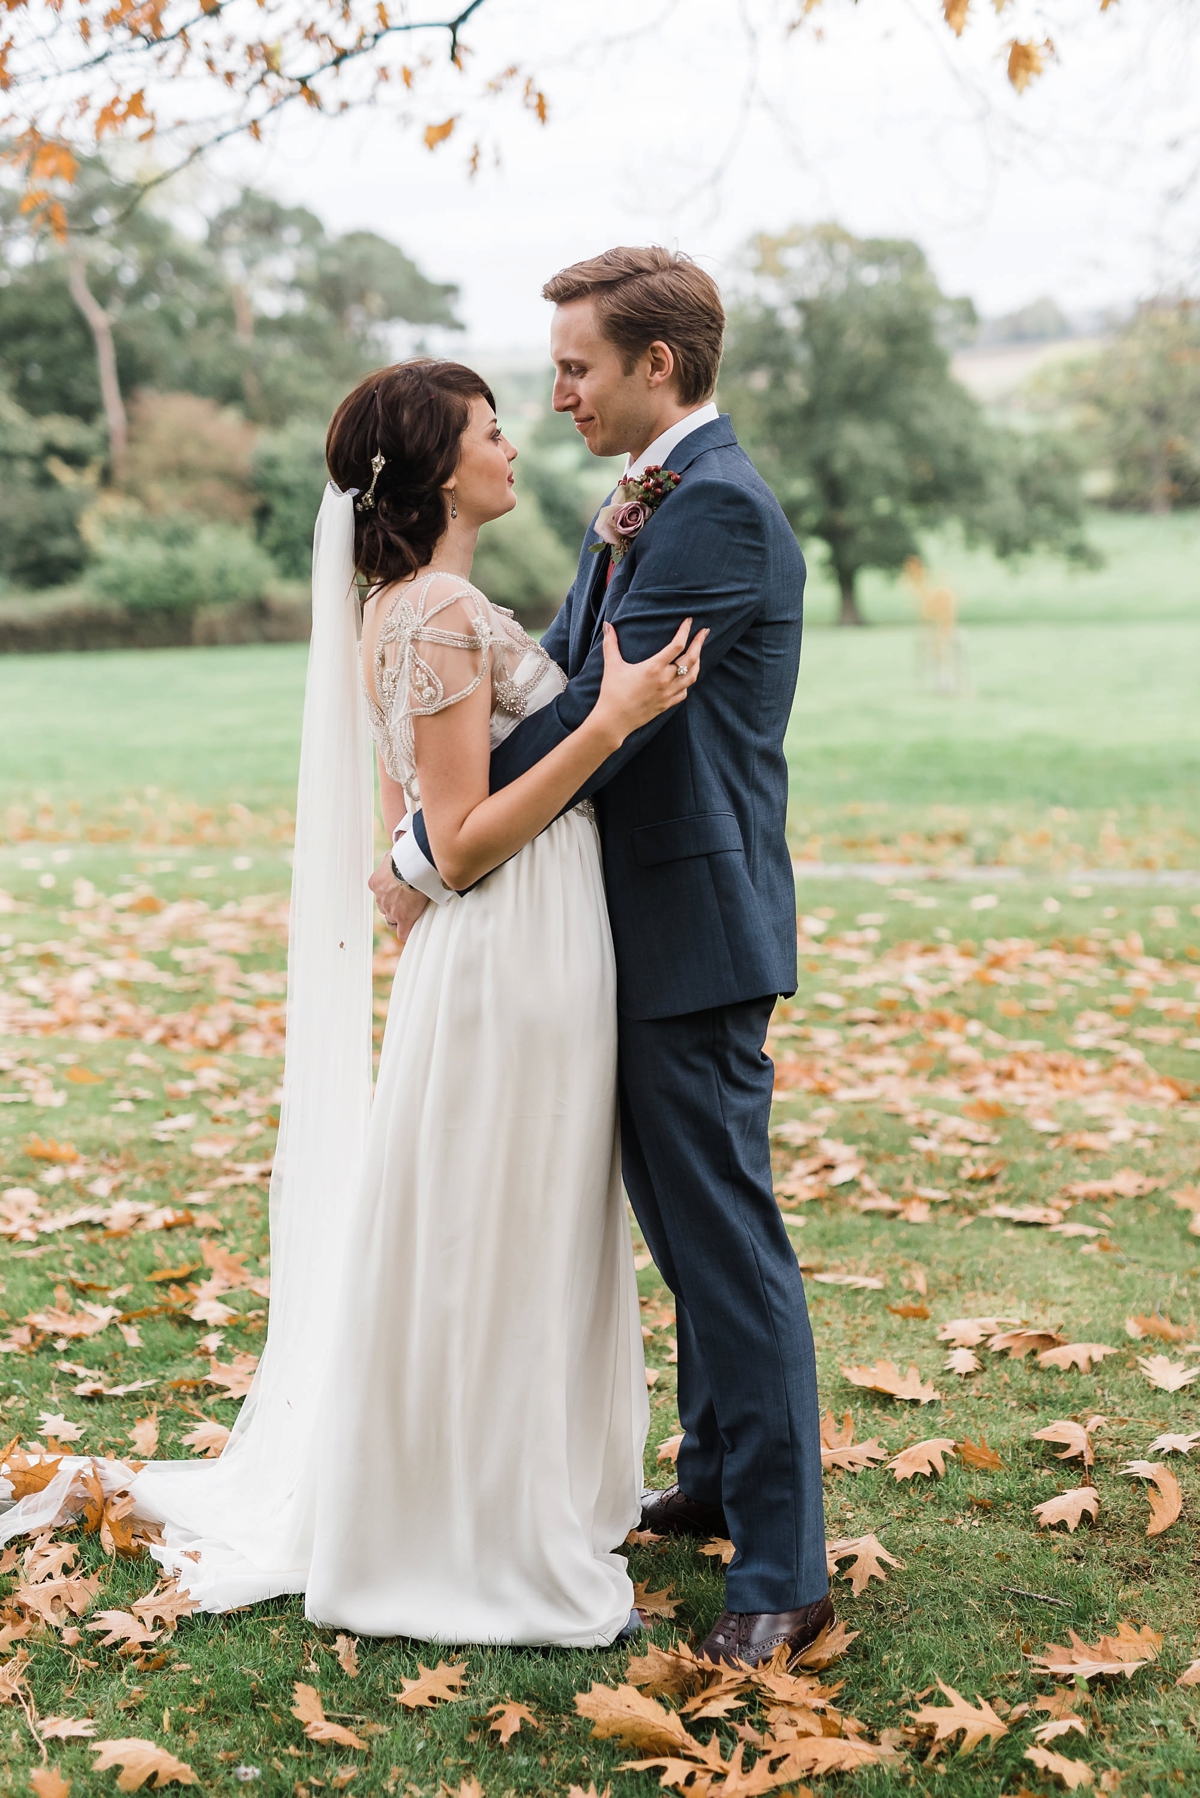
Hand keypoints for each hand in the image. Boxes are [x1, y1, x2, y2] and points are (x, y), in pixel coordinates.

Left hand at [368, 851, 429, 942]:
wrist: (412, 867)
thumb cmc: (406, 856)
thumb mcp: (394, 854)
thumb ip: (391, 857)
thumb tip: (393, 846)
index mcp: (375, 883)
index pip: (380, 892)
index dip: (390, 893)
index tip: (399, 891)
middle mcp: (380, 898)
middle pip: (385, 907)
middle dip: (394, 905)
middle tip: (408, 900)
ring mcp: (391, 910)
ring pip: (392, 920)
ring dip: (400, 917)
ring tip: (412, 913)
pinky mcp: (403, 919)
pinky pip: (403, 933)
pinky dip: (406, 932)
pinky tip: (412, 929)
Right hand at [593, 617, 709, 744]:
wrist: (614, 721)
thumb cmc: (612, 693)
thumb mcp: (612, 666)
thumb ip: (611, 644)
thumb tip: (607, 625)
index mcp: (654, 668)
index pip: (677, 645)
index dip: (685, 631)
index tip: (689, 621)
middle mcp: (665, 680)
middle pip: (691, 659)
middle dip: (699, 643)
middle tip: (704, 632)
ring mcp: (668, 693)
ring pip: (692, 676)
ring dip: (698, 662)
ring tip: (698, 652)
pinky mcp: (667, 704)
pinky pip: (684, 692)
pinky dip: (688, 682)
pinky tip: (686, 677)